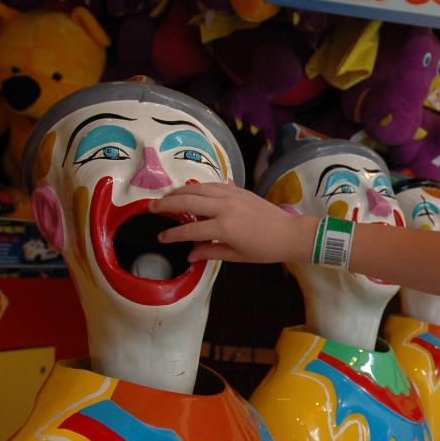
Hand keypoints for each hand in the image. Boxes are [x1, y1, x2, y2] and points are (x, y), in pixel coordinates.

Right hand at [151, 182, 315, 263]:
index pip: (189, 229)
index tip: (160, 238)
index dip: (172, 234)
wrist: (289, 233)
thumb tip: (189, 254)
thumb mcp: (236, 256)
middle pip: (188, 201)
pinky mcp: (238, 189)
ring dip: (178, 192)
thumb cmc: (264, 249)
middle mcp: (225, 207)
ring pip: (197, 188)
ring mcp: (231, 195)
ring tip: (165, 198)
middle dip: (166, 205)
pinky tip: (188, 191)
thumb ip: (210, 252)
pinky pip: (211, 185)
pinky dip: (196, 187)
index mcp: (224, 227)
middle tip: (150, 208)